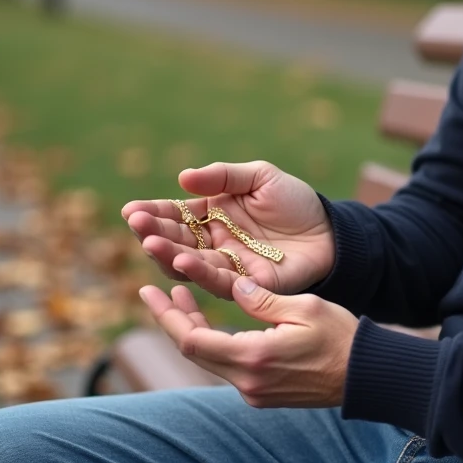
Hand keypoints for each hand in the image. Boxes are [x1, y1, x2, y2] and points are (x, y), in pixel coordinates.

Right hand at [122, 161, 334, 299]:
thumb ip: (223, 177)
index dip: (153, 214)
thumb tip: (182, 179)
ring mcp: (229, 265)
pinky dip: (199, 272)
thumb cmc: (294, 201)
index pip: (175, 216)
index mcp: (212, 216)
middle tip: (138, 225)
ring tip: (151, 243)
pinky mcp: (248, 285)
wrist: (331, 229)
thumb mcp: (259, 177)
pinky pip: (219, 281)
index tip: (131, 211)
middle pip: (175, 242)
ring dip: (168, 254)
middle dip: (153, 233)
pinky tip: (183, 260)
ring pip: (190, 265)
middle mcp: (213, 243)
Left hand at [138, 279, 358, 407]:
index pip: (192, 340)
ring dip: (194, 330)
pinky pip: (227, 366)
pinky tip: (213, 322)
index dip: (166, 315)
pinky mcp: (263, 395)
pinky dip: (214, 341)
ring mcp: (255, 393)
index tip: (149, 289)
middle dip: (174, 319)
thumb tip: (234, 284)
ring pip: (209, 359)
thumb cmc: (342, 338)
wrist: (368, 376)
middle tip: (159, 289)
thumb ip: (263, 298)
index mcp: (254, 358)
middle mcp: (248, 382)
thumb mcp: (304, 307)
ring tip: (183, 297)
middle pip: (194, 351)